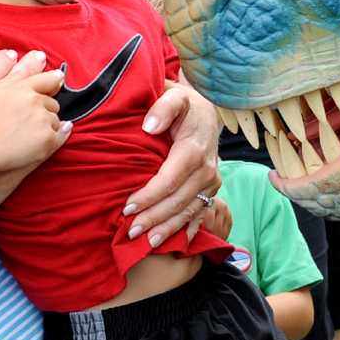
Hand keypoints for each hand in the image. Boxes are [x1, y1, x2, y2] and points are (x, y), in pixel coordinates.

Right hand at [0, 48, 68, 172]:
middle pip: (52, 102)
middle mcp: (34, 102)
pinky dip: (56, 135)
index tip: (58, 79)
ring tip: (27, 133)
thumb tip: (34, 57)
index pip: (47, 80)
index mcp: (21, 88)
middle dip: (44, 109)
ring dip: (47, 124)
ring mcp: (43, 121)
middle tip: (27, 120)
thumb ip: (14, 74)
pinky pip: (61, 134)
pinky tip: (43, 139)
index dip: (53, 80)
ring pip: (55, 119)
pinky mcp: (48, 139)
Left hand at [123, 80, 222, 245]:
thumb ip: (163, 107)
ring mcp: (212, 181)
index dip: (149, 196)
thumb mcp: (175, 95)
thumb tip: (150, 126)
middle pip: (178, 200)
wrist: (207, 111)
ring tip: (148, 242)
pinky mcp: (212, 189)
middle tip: (131, 232)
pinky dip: (188, 230)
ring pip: (189, 210)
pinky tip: (175, 244)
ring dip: (169, 228)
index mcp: (194, 149)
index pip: (169, 179)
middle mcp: (207, 169)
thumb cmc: (184, 104)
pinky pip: (201, 213)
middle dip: (154, 218)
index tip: (128, 207)